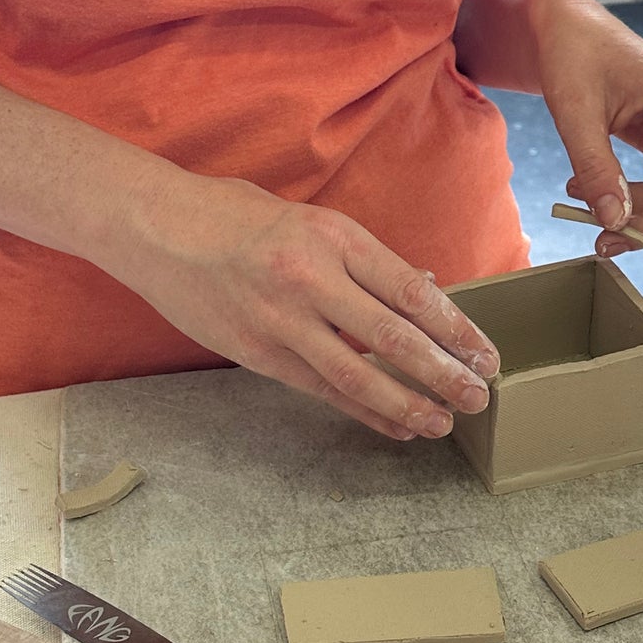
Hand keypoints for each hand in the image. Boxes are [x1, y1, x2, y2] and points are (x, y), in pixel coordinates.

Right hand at [110, 167, 500, 441]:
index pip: (410, 291)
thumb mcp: (308, 219)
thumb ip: (363, 258)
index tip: (485, 354)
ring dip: (407, 403)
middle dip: (443, 372)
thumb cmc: (235, 217)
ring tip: (442, 422)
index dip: (455, 328)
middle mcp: (311, 278)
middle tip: (479, 396)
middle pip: (393, 336)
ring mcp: (281, 319)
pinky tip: (394, 425)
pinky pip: (320, 388)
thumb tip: (422, 291)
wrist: (157, 228)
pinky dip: (362, 410)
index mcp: (333, 236)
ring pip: (358, 374)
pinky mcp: (255, 352)